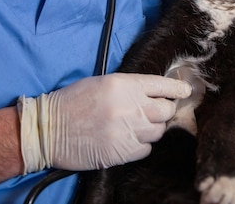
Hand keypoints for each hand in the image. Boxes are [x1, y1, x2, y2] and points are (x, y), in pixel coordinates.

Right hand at [18, 73, 191, 172]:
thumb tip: (155, 92)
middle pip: (167, 110)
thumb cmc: (73, 102)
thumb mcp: (102, 83)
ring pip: (158, 131)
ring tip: (134, 126)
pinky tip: (127, 139)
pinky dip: (141, 145)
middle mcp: (130, 106)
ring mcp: (127, 130)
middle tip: (154, 112)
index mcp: (124, 84)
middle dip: (164, 111)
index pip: (162, 85)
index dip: (177, 88)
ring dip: (151, 129)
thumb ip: (130, 87)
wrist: (48, 128)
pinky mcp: (122, 151)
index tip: (186, 91)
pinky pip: (146, 149)